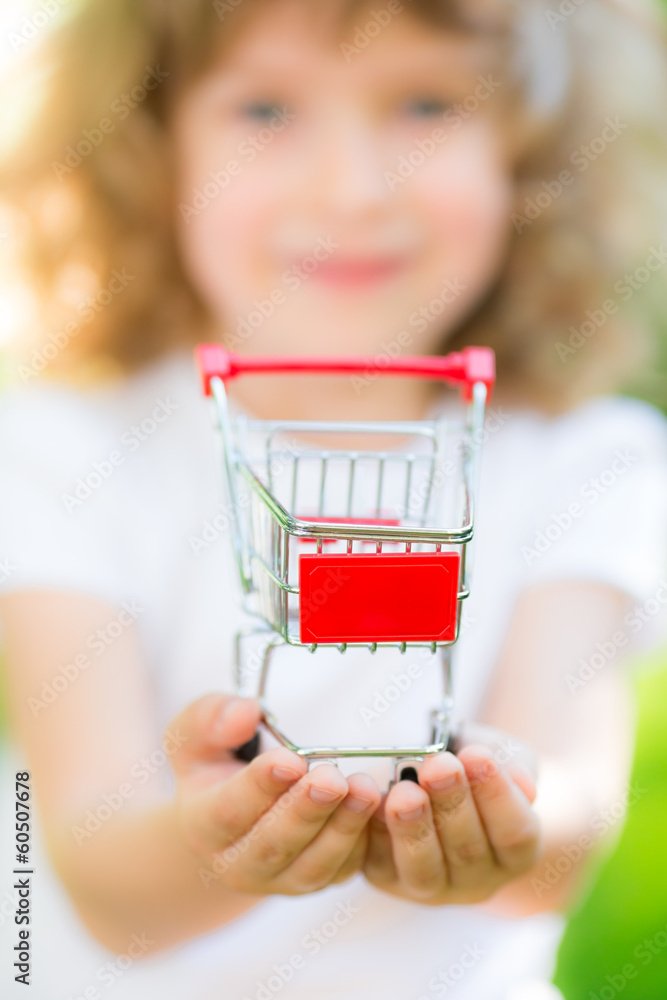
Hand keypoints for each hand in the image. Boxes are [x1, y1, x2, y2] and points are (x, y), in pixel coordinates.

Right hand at [168, 693, 380, 895]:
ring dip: (342, 828)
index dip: (260, 786)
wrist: (224, 818)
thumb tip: (245, 713)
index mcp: (204, 826)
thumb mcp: (194, 736)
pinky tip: (380, 810)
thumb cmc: (212, 767)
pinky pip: (342, 870)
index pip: (229, 811)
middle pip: (274, 844)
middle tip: (332, 779)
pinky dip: (363, 843)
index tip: (289, 759)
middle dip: (307, 810)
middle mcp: (239, 863)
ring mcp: (279, 878)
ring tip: (365, 790)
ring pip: (313, 864)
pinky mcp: (315, 877)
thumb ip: (211, 719)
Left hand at [363, 723, 541, 904]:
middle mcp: (475, 881)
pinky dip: (370, 830)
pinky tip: (369, 798)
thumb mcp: (500, 757)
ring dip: (413, 828)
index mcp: (513, 855)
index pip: (515, 835)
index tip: (478, 755)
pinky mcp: (386, 878)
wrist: (436, 783)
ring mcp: (431, 886)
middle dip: (451, 803)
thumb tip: (522, 781)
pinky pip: (376, 862)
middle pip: (467, 851)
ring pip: (423, 869)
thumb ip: (513, 764)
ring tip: (404, 791)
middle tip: (438, 765)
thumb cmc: (473, 768)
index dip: (498, 796)